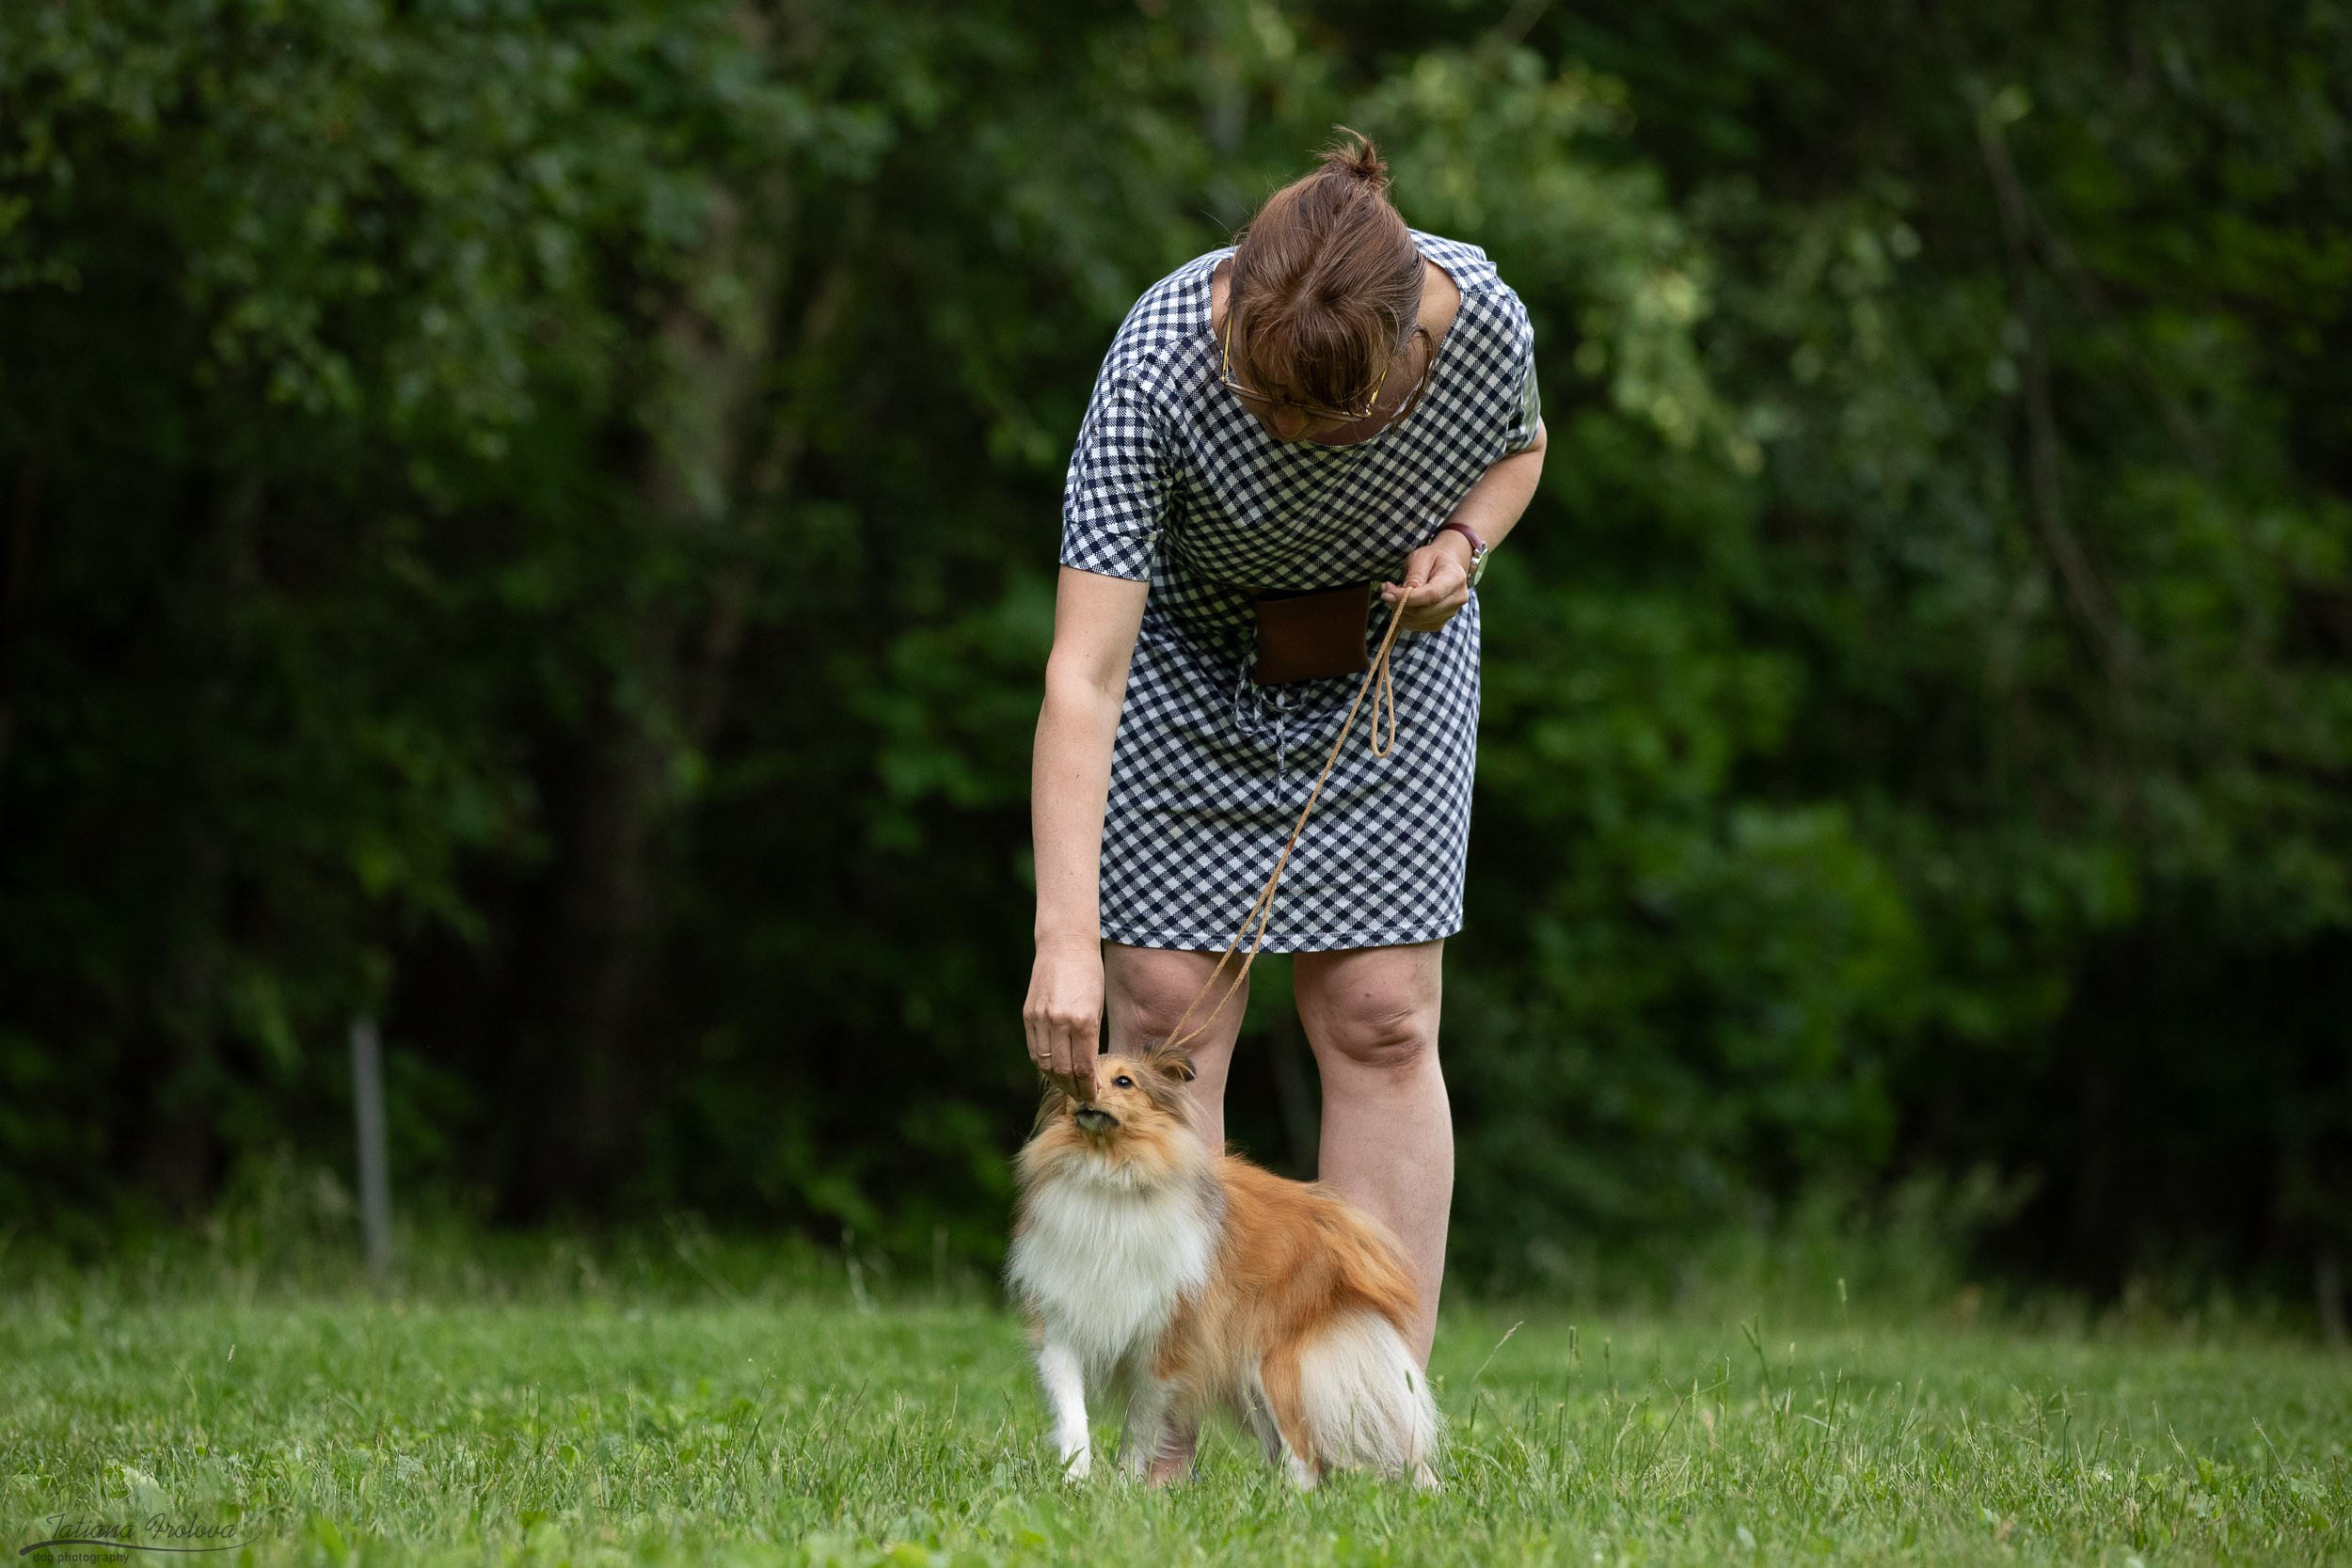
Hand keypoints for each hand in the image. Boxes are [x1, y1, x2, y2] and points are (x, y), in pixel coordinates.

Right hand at [1022, 940, 1100, 1100]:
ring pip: (1045, 1064)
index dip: (1089, 1088)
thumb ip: (1091, 1041)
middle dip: (1074, 1089)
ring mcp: (1040, 1019)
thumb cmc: (1089, 974)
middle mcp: (1059, 1022)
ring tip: (1069, 1088)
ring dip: (1058, 1081)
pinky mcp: (1028, 1015)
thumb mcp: (1097, 1008)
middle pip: (1063, 1071)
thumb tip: (1091, 1074)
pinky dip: (1043, 1064)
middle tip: (1083, 1098)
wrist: (1064, 945)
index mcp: (1083, 1021)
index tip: (1094, 1098)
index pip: (1084, 1068)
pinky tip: (1053, 1070)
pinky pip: (1033, 1050)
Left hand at [1380, 534, 1473, 631]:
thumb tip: (1405, 593)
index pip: (1432, 595)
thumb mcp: (1421, 557)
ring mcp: (1450, 613)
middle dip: (1398, 604)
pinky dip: (1403, 617)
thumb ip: (1414, 574)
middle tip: (1386, 590)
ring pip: (1417, 621)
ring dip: (1398, 611)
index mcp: (1455, 578)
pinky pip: (1417, 626)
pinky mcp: (1440, 622)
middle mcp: (1457, 599)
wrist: (1445, 566)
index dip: (1407, 598)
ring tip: (1393, 593)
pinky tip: (1401, 603)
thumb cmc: (1432, 559)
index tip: (1387, 594)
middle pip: (1423, 611)